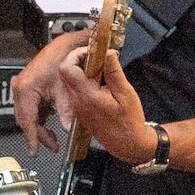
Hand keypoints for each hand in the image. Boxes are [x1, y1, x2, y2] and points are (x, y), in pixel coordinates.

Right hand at [10, 30, 90, 149]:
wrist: (63, 44)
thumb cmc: (63, 60)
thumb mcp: (66, 87)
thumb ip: (66, 109)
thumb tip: (66, 128)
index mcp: (26, 90)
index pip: (27, 120)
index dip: (32, 137)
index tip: (34, 151)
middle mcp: (19, 89)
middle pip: (25, 120)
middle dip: (37, 135)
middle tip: (51, 146)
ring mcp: (21, 87)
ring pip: (26, 115)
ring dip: (37, 127)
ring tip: (52, 138)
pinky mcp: (26, 87)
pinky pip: (29, 108)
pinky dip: (38, 118)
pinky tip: (48, 124)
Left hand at [47, 40, 151, 163]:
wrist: (127, 143)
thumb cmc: (129, 120)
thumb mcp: (126, 93)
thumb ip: (114, 72)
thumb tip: (108, 52)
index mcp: (86, 95)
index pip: (66, 69)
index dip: (76, 55)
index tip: (92, 51)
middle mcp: (76, 101)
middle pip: (65, 73)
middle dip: (79, 60)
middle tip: (99, 57)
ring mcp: (75, 107)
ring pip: (69, 81)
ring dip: (82, 71)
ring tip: (101, 68)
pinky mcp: (78, 110)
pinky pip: (75, 91)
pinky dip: (84, 81)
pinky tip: (99, 81)